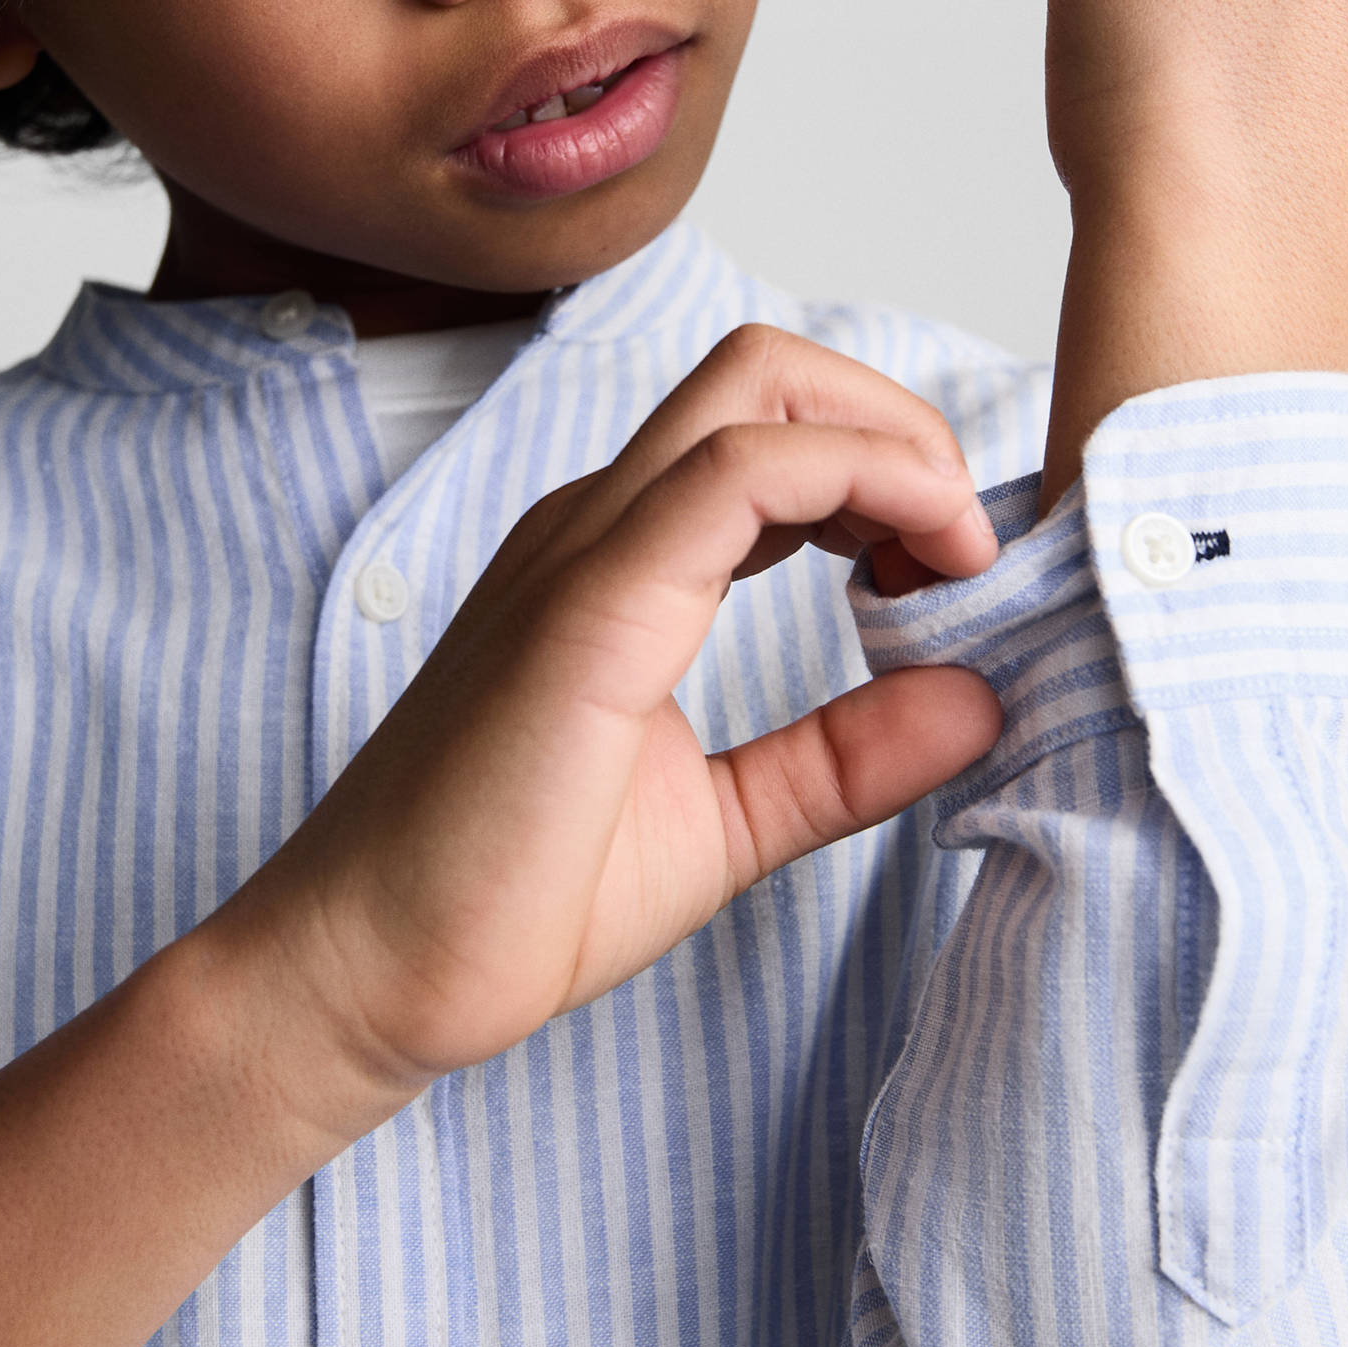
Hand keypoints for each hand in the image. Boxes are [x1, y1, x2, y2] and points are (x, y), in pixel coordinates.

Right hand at [242, 326, 1002, 1104]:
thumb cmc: (509, 901)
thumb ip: (847, 757)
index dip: (893, 472)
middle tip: (965, 553)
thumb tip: (980, 697)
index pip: (775, 432)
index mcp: (625, 560)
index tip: (958, 580)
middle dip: (902, 424)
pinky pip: (731, 478)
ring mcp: (583, 552)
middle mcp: (600, 526)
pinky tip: (908, 575)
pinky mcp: (585, 608)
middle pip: (770, 371)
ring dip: (891, 445)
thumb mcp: (728, 821)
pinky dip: (849, 484)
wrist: (366, 975)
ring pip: (756, 391)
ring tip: (952, 563)